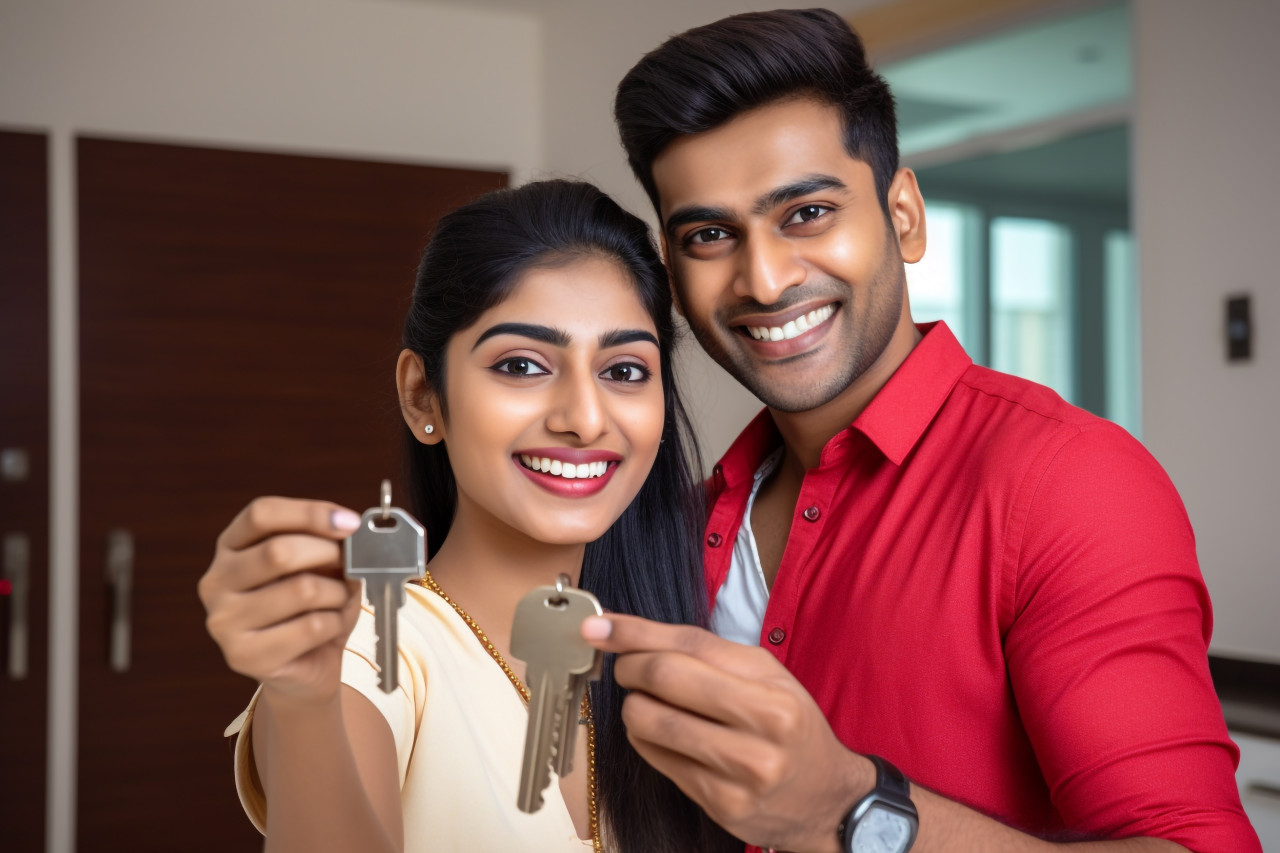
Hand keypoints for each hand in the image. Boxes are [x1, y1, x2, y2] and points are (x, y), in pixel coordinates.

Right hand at [198, 497, 364, 704]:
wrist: (303, 671)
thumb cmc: (312, 610)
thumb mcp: (321, 567)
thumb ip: (329, 544)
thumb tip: (351, 531)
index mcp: (230, 548)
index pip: (261, 514)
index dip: (309, 513)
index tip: (348, 522)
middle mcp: (216, 581)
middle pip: (278, 551)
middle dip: (328, 554)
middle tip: (351, 565)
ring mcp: (224, 621)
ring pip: (302, 589)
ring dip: (337, 593)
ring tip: (338, 601)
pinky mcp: (243, 656)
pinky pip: (311, 627)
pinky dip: (335, 623)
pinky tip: (329, 628)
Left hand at [582, 613, 870, 852]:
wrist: (826, 798)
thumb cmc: (790, 726)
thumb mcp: (765, 677)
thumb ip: (705, 653)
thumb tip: (631, 635)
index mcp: (772, 690)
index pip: (689, 645)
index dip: (635, 632)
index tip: (599, 627)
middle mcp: (762, 730)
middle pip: (664, 678)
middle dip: (629, 666)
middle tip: (625, 667)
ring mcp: (739, 771)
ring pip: (650, 721)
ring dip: (633, 706)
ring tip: (647, 703)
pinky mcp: (720, 803)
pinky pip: (656, 759)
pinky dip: (645, 739)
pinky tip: (661, 734)